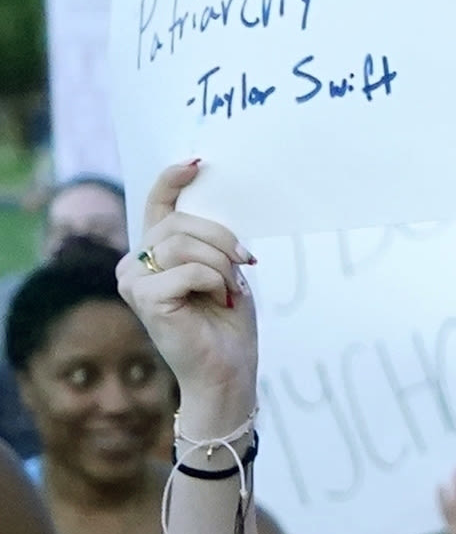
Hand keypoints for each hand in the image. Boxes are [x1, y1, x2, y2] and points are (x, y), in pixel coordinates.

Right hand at [117, 161, 260, 429]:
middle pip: (180, 223)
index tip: (198, 163)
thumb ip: (209, 241)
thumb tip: (213, 201)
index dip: (172, 180)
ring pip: (185, 244)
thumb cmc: (226, 323)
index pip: (157, 206)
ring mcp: (133, 281)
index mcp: (152, 254)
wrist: (226, 370)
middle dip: (222, 239)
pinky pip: (189, 270)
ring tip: (230, 289)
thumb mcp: (223, 270)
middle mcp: (133, 264)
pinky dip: (215, 282)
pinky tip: (220, 301)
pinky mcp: (144, 298)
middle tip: (245, 263)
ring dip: (221, 265)